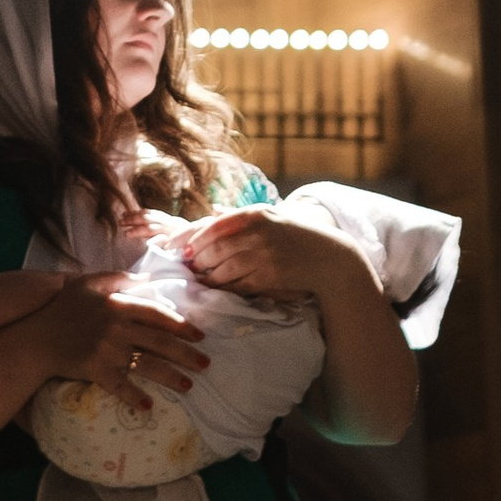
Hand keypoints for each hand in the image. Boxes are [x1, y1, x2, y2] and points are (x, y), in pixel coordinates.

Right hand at [30, 272, 209, 416]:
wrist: (36, 335)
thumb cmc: (65, 306)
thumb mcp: (91, 282)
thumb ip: (120, 278)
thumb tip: (148, 281)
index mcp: (118, 304)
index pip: (158, 314)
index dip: (182, 326)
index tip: (200, 336)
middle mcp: (116, 327)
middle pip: (160, 342)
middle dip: (186, 355)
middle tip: (206, 364)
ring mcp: (106, 350)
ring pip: (147, 365)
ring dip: (171, 377)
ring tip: (189, 386)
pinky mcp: (95, 369)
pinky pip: (120, 386)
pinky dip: (134, 398)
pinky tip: (148, 406)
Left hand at [186, 210, 363, 309]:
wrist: (327, 256)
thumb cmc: (292, 233)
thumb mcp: (268, 215)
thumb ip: (238, 216)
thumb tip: (210, 213)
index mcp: (253, 214)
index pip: (210, 226)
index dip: (187, 238)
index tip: (173, 247)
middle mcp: (257, 233)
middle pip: (212, 249)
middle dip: (196, 260)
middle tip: (187, 266)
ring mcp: (264, 256)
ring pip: (221, 269)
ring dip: (206, 276)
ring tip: (200, 277)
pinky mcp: (269, 277)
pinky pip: (236, 285)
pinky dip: (222, 287)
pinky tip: (216, 287)